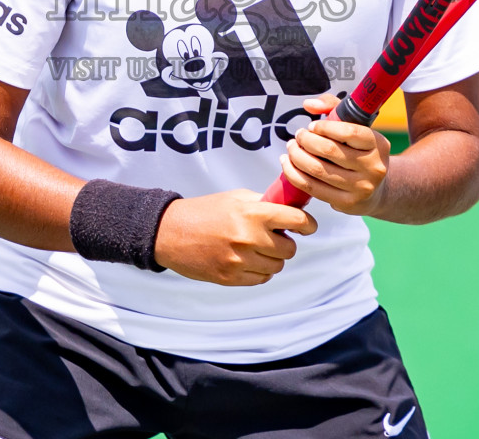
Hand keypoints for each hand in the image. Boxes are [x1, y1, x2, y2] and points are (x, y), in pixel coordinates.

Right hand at [154, 189, 317, 285]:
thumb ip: (264, 204)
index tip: (307, 226)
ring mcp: (240, 261)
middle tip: (273, 236)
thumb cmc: (205, 211)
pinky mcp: (231, 278)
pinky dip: (260, 270)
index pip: (296, 221)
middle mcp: (249, 238)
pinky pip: (262, 278)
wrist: (171, 232)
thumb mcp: (236, 198)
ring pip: (277, 266)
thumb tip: (293, 209)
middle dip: (286, 242)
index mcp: (252, 213)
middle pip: (289, 249)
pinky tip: (248, 259)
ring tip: (257, 248)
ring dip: (273, 258)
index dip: (307, 224)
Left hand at [279, 94, 391, 215]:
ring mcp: (361, 187)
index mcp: (378, 144)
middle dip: (305, 141)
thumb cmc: (358, 151)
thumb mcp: (354, 126)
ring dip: (296, 156)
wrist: (375, 189)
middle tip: (297, 136)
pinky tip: (287, 164)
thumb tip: (308, 104)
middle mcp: (374, 167)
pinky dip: (294, 174)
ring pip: (318, 170)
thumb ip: (332, 107)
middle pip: (329, 151)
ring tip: (291, 148)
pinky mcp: (347, 204)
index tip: (311, 126)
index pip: (348, 132)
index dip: (324, 127)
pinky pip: (312, 188)